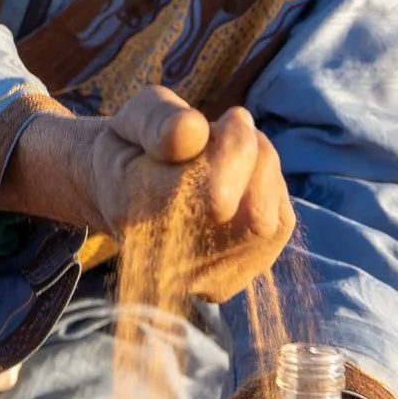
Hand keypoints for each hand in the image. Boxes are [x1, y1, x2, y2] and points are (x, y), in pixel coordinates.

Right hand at [3, 86, 293, 302]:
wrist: (120, 194)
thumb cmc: (134, 148)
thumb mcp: (134, 117)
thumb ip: (157, 119)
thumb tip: (192, 130)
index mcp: (134, 215)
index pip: (215, 196)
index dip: (236, 145)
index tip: (226, 118)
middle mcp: (166, 265)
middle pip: (256, 218)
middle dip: (255, 161)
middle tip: (230, 134)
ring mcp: (199, 280)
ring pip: (271, 223)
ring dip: (263, 176)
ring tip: (231, 159)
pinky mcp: (229, 281)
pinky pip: (277, 228)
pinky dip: (268, 195)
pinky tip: (240, 182)